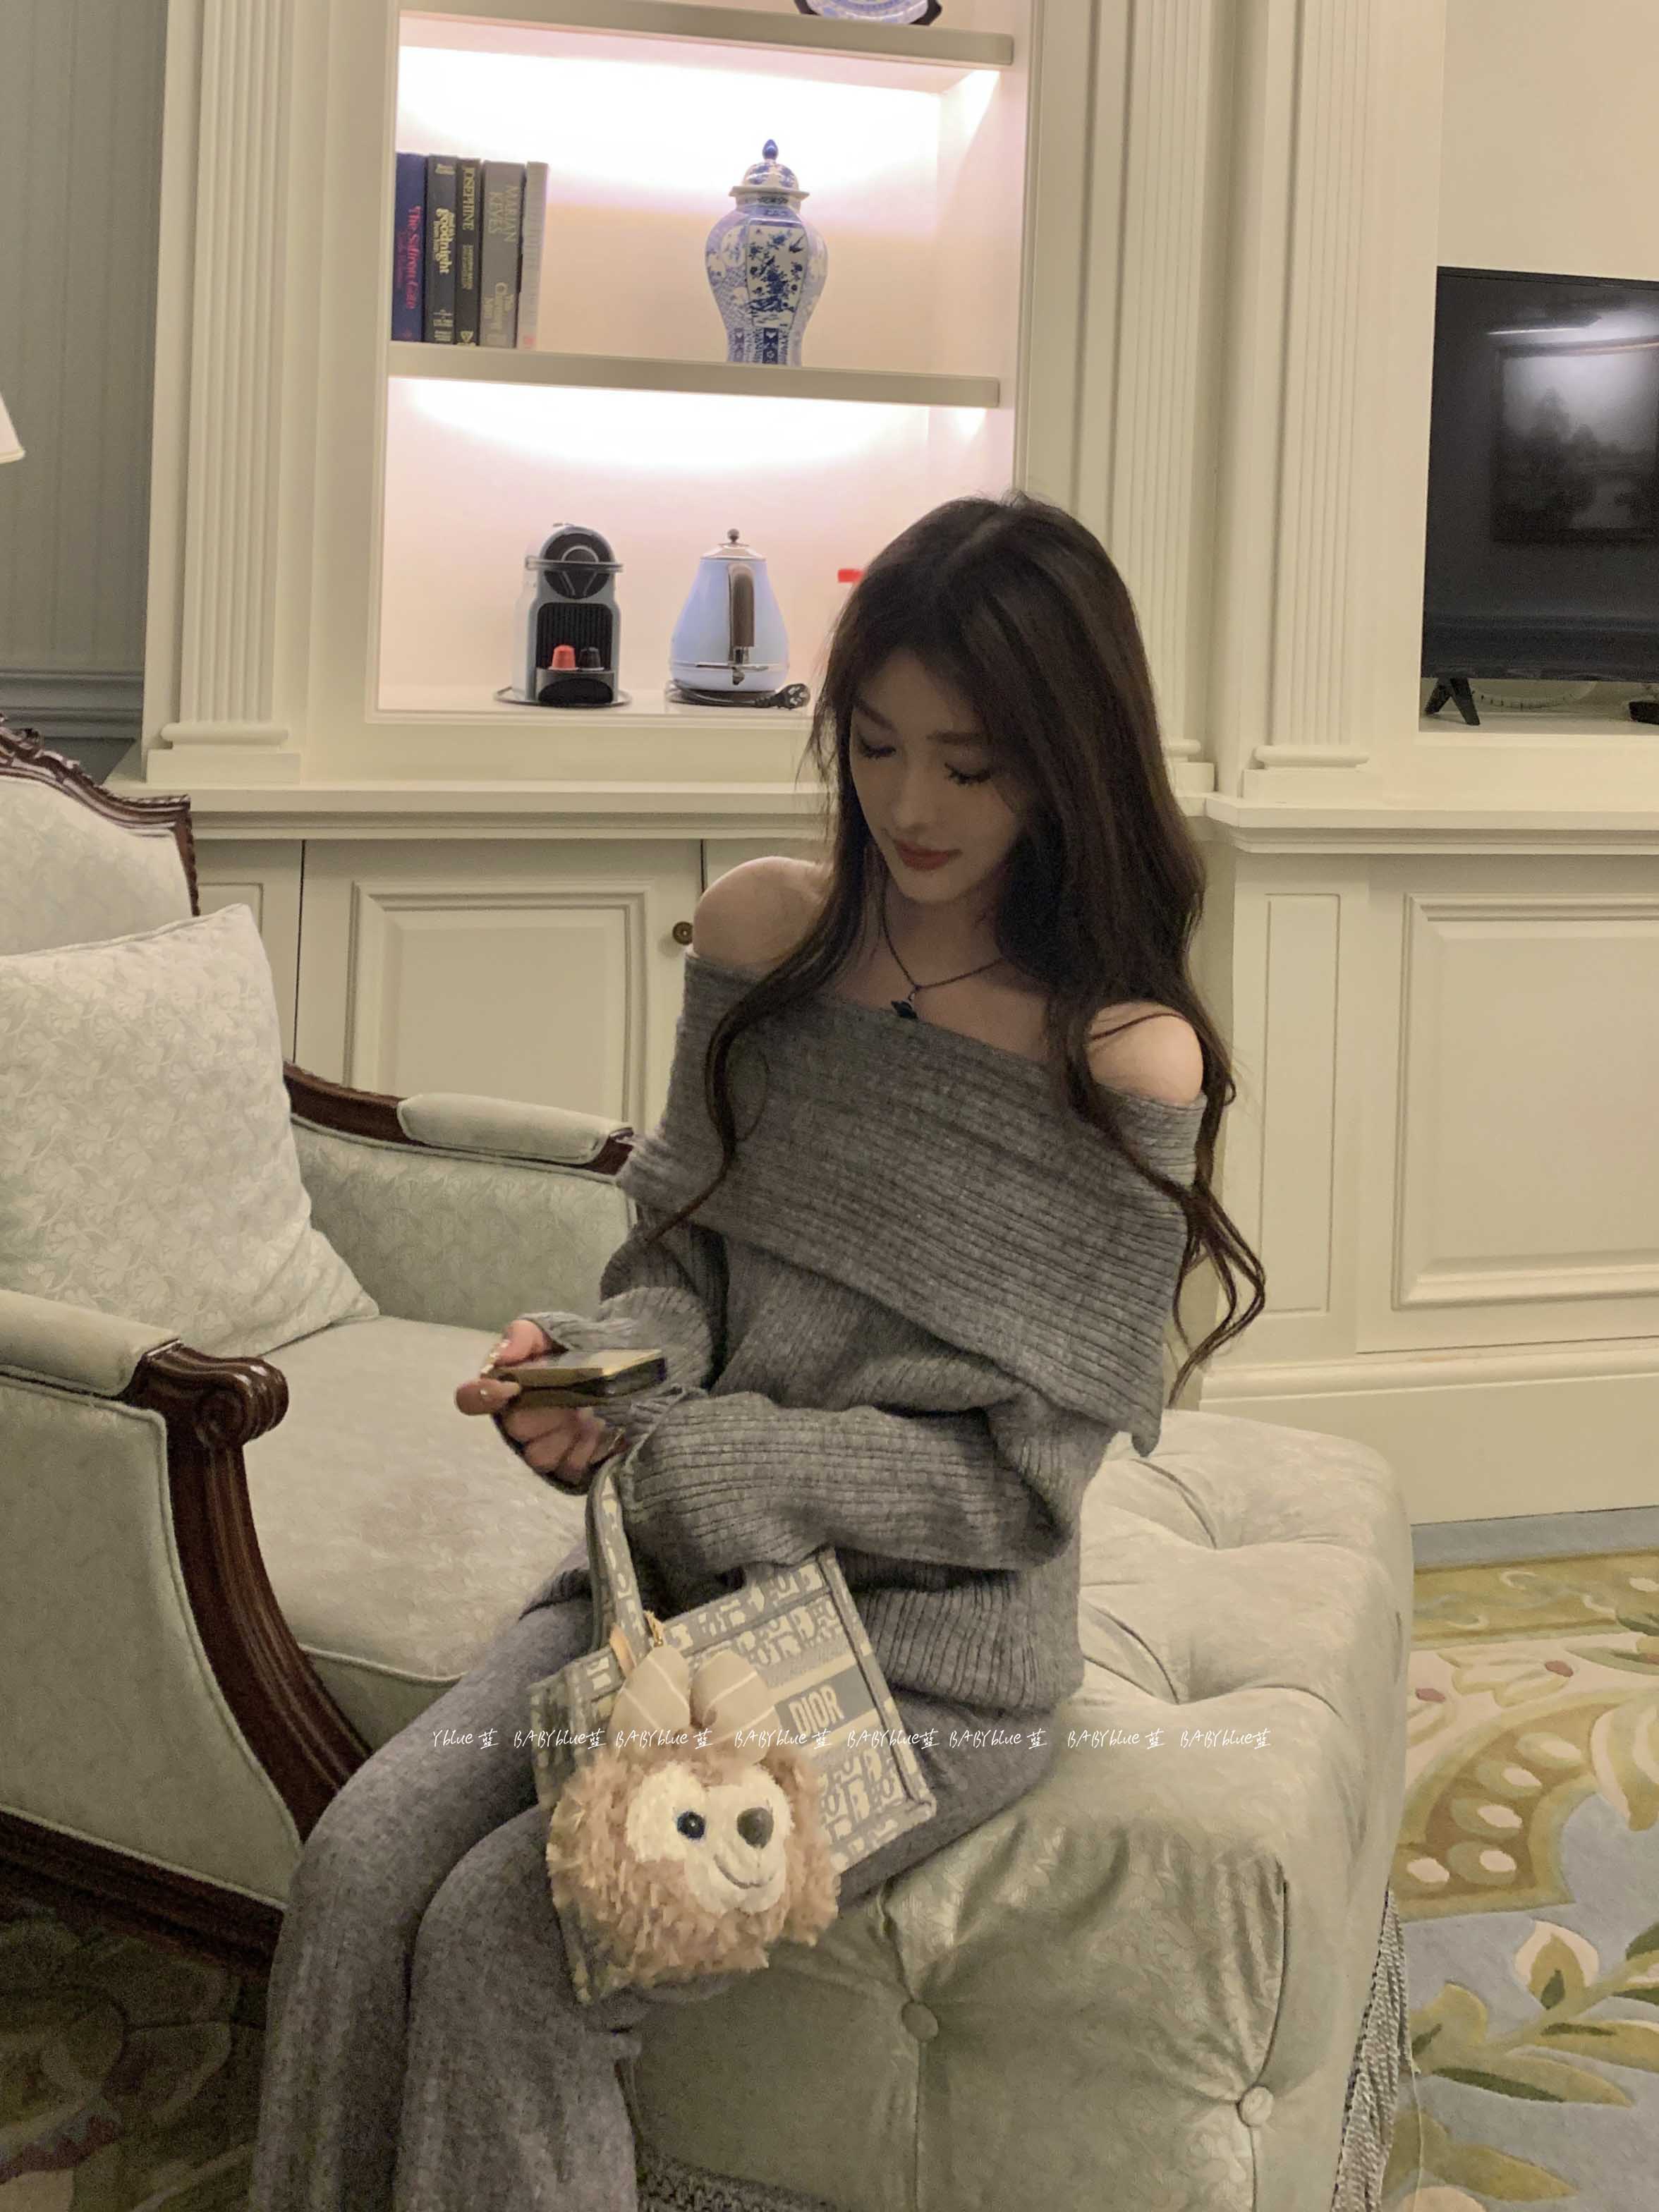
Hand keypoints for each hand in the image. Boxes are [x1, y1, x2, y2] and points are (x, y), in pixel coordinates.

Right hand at [455, 1316, 624, 1488]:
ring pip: (538, 1455)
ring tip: (588, 1412)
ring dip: (566, 1433)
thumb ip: (524, 1336)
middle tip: (571, 1393)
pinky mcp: (567, 1465)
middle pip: (516, 1427)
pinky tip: (600, 1430)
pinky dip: (588, 1449)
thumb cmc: (575, 1348)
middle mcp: (517, 1421)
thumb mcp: (551, 1332)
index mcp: (505, 1388)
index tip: (512, 1387)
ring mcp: (542, 1446)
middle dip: (544, 1409)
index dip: (484, 1396)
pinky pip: (568, 1468)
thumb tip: (502, 1355)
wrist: (621, 1366)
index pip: (472, 1399)